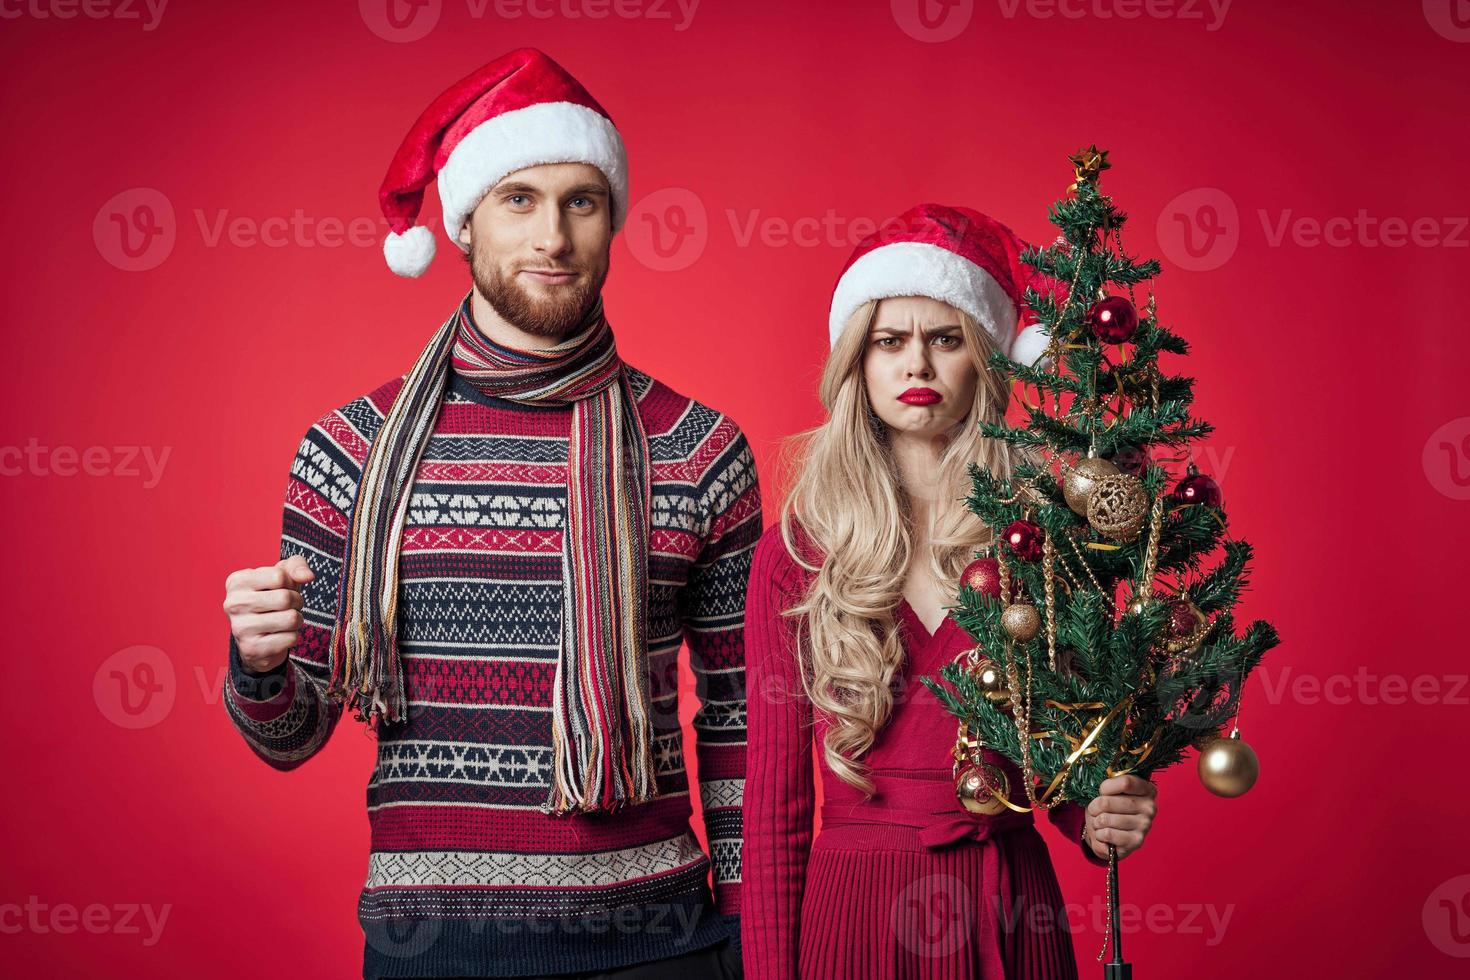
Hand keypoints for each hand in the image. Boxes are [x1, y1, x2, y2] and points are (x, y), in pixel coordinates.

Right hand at [223, 555, 314, 672]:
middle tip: (289, 606)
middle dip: (297, 601)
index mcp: (237, 581)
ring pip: (291, 619)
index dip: (290, 583)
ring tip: (285, 620)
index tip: (281, 589)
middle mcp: (233, 604)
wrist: (258, 636)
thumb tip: (307, 576)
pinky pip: (291, 638)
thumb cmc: (272, 597)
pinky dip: (293, 636)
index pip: (279, 576)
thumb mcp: (282, 575)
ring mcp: (240, 628)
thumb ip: (296, 566)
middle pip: (285, 598)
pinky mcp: (252, 649)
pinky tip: (279, 635)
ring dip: (297, 620)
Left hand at [1083, 775, 1157, 860]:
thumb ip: (1109, 785)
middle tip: (1094, 810)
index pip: (1125, 783)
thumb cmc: (1109, 809)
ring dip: (1096, 822)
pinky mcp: (1137, 841)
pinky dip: (1099, 834)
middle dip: (1094, 807)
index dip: (1105, 787)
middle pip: (1108, 802)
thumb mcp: (1110, 792)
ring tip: (1100, 823)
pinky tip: (1105, 834)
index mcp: (1147, 789)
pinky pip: (1107, 834)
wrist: (1110, 835)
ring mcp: (1145, 825)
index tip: (1101, 792)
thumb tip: (1102, 788)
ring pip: (1105, 819)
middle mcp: (1150, 807)